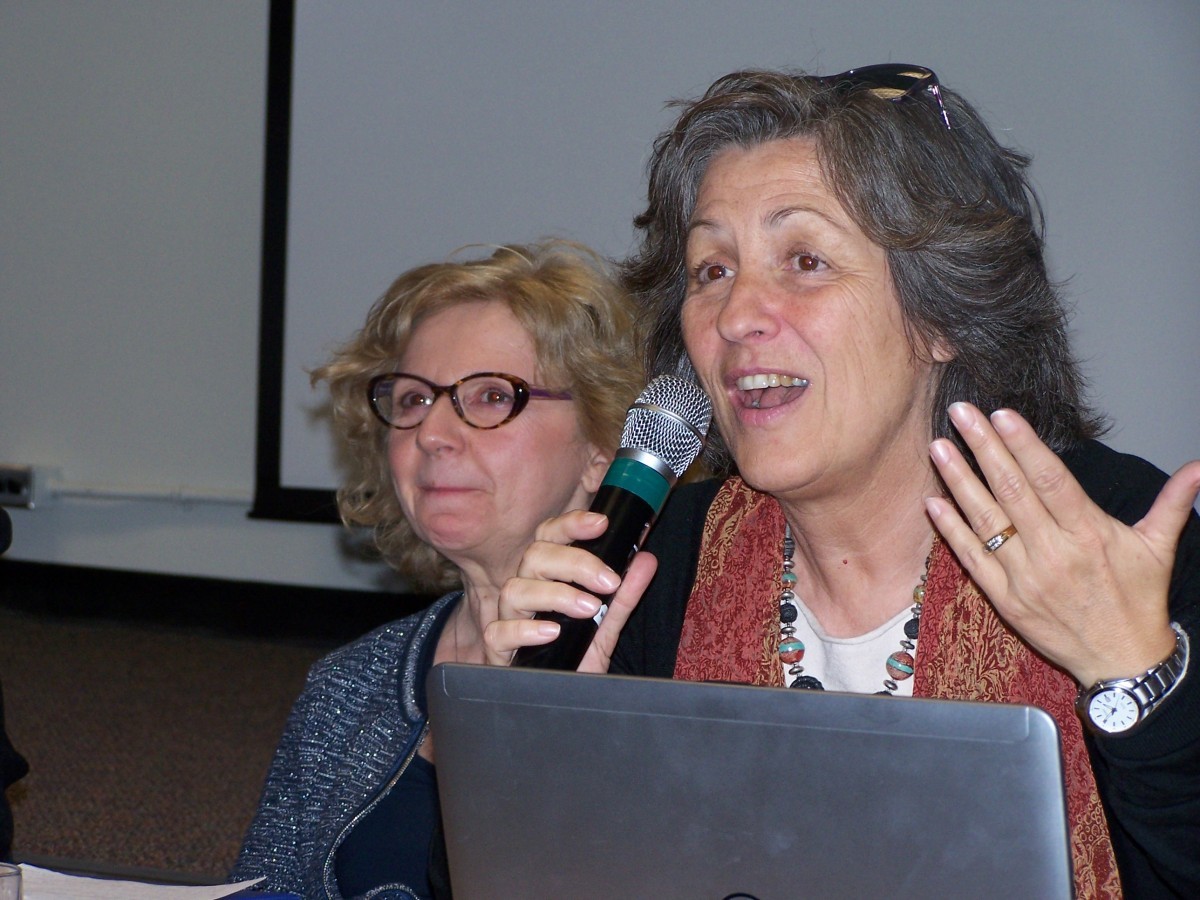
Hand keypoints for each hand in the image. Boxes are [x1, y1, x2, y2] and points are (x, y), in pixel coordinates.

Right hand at [484, 510, 657, 672]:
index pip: (550, 537)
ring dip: (555, 594)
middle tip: (608, 581)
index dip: (571, 524)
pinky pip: (499, 632)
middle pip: (535, 556)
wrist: (563, 704)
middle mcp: (526, 592)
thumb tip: (646, 559)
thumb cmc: (576, 658)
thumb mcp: (607, 627)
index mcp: (547, 577)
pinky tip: (553, 632)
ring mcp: (508, 619)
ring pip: (515, 589)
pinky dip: (526, 629)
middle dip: (574, 563)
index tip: (602, 524)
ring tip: (589, 608)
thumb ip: (624, 596)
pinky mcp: (498, 649)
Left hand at [926, 402, 1199, 685]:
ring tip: (938, 448)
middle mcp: (1053, 552)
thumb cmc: (1138, 600)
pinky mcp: (1005, 598)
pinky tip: (932, 502)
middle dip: (983, 448)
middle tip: (959, 413)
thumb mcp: (1159, 548)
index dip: (1024, 445)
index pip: (1051, 479)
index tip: (1002, 415)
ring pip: (985, 520)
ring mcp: (1024, 576)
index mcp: (1089, 534)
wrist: (1121, 661)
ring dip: (958, 481)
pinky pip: (972, 558)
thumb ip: (1173, 502)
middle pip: (1011, 490)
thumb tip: (1199, 467)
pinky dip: (950, 530)